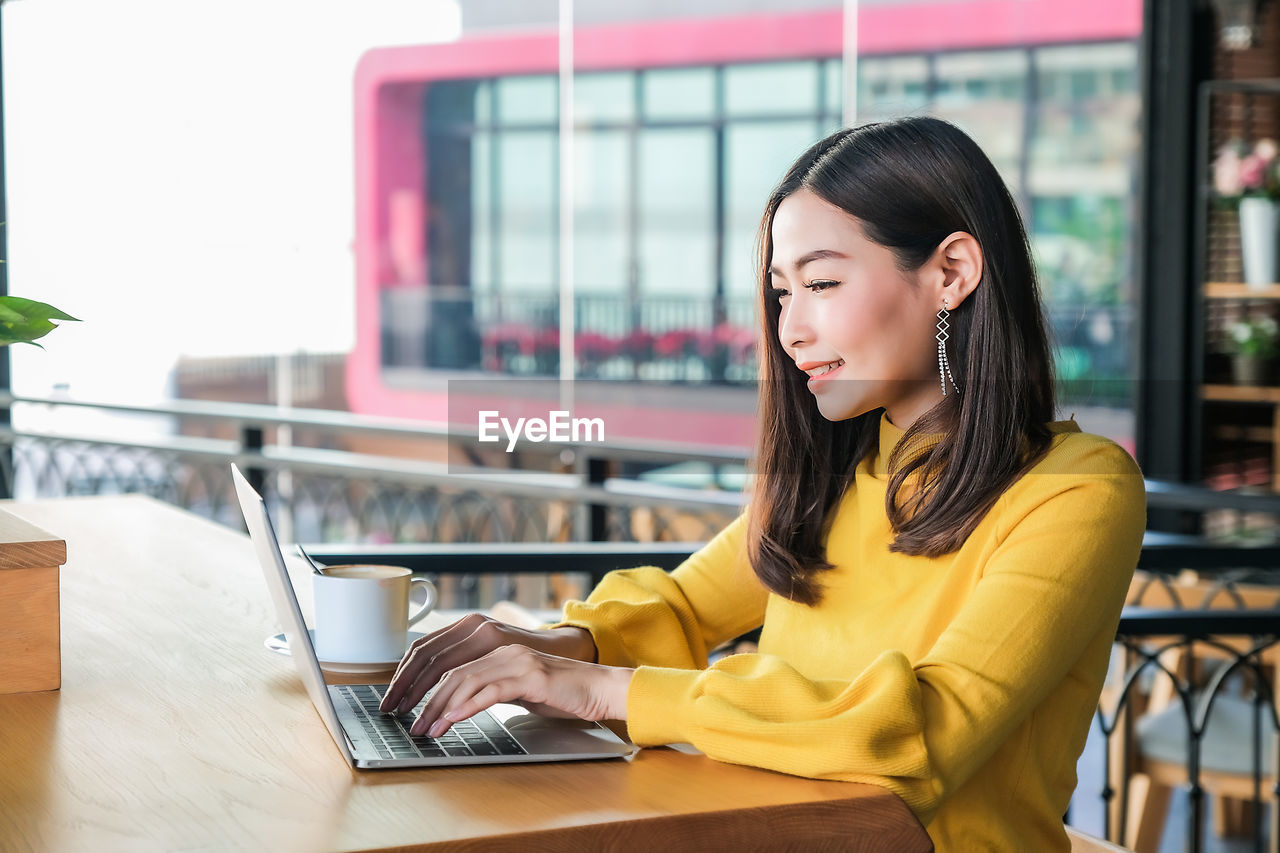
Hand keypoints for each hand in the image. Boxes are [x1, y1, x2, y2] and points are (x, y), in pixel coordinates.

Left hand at [408, 644, 633, 736]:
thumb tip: (463, 704)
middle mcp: (504, 650)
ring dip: (441, 706)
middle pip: (452, 670)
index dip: (423, 685)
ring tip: (427, 728)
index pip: (450, 663)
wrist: (599, 689)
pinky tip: (454, 719)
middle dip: (425, 698)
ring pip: (466, 679)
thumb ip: (494, 689)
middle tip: (410, 723)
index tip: (408, 708)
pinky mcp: (531, 676)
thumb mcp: (519, 690)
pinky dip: (468, 705)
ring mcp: (517, 661)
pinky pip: (492, 690)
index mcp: (498, 650)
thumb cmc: (563, 694)